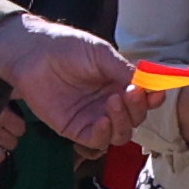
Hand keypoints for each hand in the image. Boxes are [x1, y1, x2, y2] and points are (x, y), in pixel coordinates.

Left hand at [0, 14, 140, 149]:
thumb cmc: (66, 47)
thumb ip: (123, 70)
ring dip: (123, 122)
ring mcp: (93, 118)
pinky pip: (96, 141)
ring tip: (113, 103)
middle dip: (138, 108)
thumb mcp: (100, 53)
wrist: (32, 53)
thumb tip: (147, 85)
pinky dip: (103, 134)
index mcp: (119, 84)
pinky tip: (102, 120)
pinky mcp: (75, 129)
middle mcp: (110, 103)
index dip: (154, 98)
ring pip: (120, 134)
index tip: (156, 92)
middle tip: (131, 93)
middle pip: (136, 118)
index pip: (145, 98)